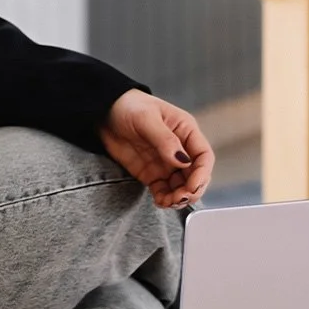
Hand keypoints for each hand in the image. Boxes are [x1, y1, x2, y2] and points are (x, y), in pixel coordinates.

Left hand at [100, 89, 214, 208]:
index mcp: (186, 131)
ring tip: (167, 202)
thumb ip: (165, 140)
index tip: (191, 187)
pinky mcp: (152, 174)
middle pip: (196, 175)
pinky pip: (164, 191)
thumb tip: (183, 161)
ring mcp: (166, 163)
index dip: (201, 174)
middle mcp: (180, 149)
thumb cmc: (129, 106)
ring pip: (181, 187)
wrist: (105, 112)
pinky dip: (164, 199)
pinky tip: (159, 201)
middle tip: (178, 198)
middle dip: (191, 190)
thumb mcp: (147, 118)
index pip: (203, 156)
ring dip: (178, 198)